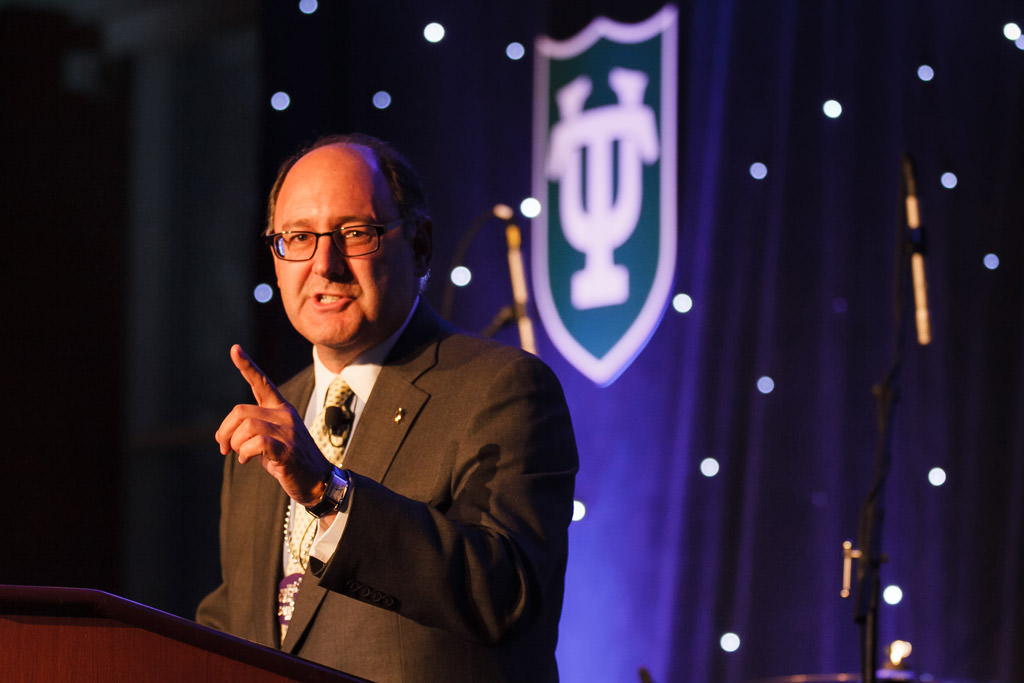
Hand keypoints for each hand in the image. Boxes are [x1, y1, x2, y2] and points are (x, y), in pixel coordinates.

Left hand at [215, 344, 329, 505]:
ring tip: (239, 456)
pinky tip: (246, 461)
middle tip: (223, 447)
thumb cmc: (292, 462)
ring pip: (247, 427)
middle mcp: (285, 415)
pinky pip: (256, 444)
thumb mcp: (273, 440)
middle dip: (225, 430)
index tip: (234, 349)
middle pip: (241, 411)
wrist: (319, 482)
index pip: (262, 383)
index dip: (247, 366)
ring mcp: (288, 432)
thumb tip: (226, 435)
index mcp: (281, 409)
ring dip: (235, 444)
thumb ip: (254, 431)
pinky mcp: (288, 450)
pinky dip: (245, 453)